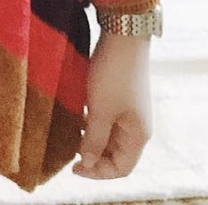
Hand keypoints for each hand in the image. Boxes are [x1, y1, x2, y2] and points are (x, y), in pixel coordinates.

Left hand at [73, 34, 153, 178]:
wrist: (123, 34)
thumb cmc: (114, 74)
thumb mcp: (101, 110)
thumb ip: (94, 140)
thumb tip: (88, 164)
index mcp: (138, 135)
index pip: (121, 168)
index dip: (98, 172)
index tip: (73, 166)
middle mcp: (137, 125)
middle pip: (115, 153)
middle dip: (93, 155)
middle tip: (69, 149)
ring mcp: (129, 110)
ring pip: (109, 135)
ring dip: (90, 137)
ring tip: (70, 132)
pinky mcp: (121, 95)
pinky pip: (106, 118)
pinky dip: (92, 121)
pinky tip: (77, 113)